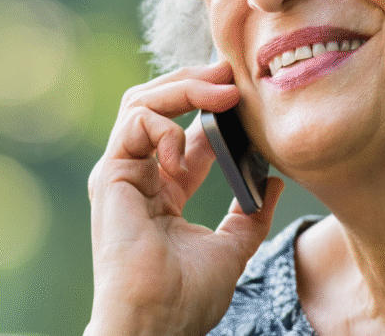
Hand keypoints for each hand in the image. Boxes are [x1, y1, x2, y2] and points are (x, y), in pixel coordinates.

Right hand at [85, 61, 285, 335]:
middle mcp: (138, 176)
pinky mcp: (110, 174)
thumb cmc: (185, 297)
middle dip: (196, 83)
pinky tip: (185, 157)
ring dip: (184, 88)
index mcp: (163, 192)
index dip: (215, 107)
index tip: (248, 94)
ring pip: (143, 102)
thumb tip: (274, 181)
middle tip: (233, 74)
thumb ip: (250, 215)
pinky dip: (165, 127)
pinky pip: (135, 122)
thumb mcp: (232, 249)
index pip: (188, 132)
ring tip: (222, 92)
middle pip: (159, 106)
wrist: (156, 321)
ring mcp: (121, 173)